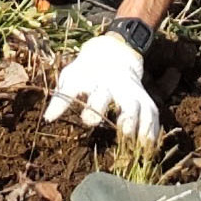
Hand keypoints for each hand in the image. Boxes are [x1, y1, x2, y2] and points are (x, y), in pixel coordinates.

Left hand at [45, 33, 160, 140]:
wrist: (114, 54)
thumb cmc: (87, 73)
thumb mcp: (71, 77)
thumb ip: (61, 97)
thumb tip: (48, 118)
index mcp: (89, 77)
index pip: (73, 87)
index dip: (61, 103)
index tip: (51, 118)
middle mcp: (112, 83)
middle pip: (112, 97)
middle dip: (109, 111)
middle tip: (114, 129)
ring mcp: (131, 90)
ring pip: (137, 106)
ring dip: (137, 125)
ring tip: (134, 143)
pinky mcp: (143, 97)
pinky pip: (151, 113)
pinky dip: (152, 129)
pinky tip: (148, 146)